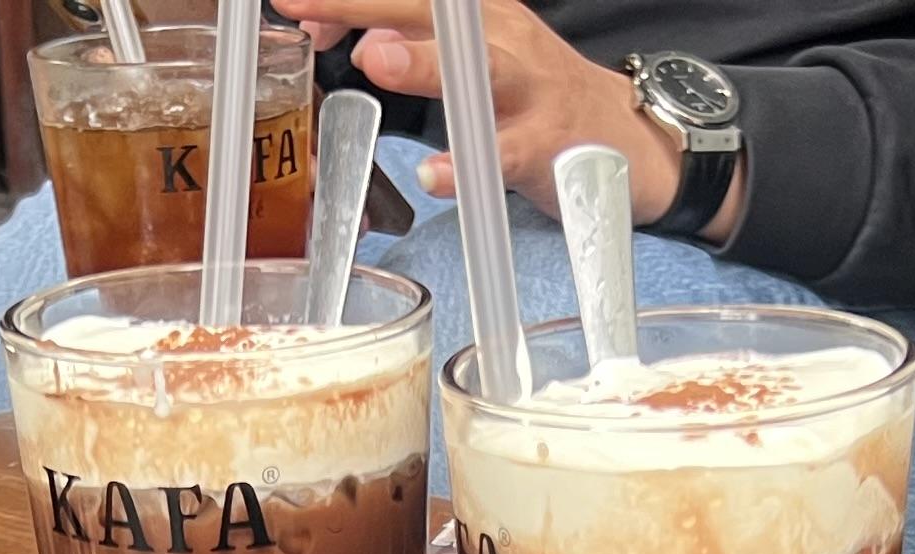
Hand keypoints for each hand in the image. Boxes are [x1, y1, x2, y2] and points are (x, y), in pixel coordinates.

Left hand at [294, 0, 732, 245]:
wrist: (621, 135)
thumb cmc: (531, 95)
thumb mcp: (470, 57)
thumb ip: (410, 46)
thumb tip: (355, 39)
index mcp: (475, 14)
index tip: (294, 7)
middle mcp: (499, 37)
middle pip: (430, 11)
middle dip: (364, 4)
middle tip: (310, 9)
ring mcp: (526, 90)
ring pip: (474, 69)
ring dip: (423, 63)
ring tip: (374, 61)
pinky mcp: (546, 145)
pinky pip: (504, 154)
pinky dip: (469, 164)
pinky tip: (436, 175)